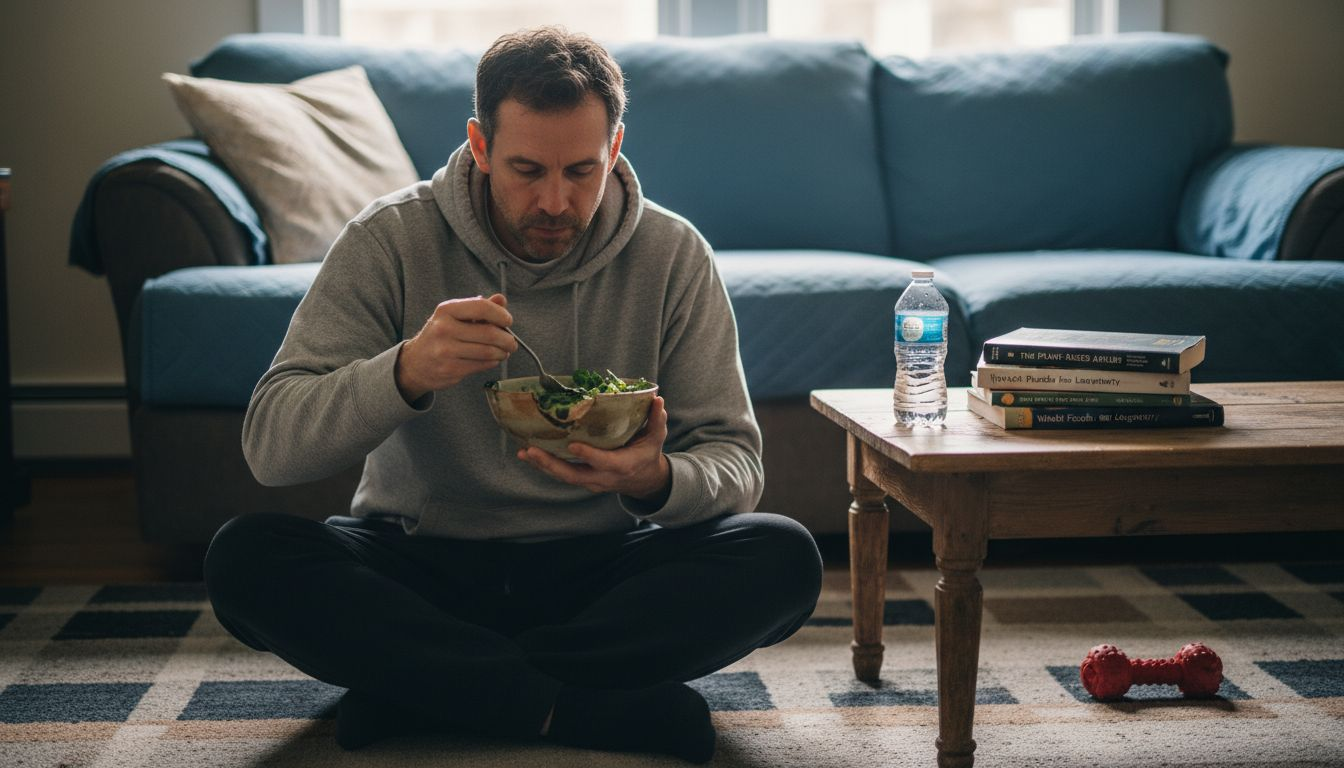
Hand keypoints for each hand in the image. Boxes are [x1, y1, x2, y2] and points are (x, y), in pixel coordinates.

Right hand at [395, 293, 515, 402]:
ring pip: (488, 351)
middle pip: (489, 333)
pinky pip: (482, 365)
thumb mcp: (455, 316)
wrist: (416, 363)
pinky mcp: (450, 370)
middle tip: (511, 342)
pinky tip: (492, 359)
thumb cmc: (441, 335)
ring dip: (503, 352)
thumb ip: (479, 307)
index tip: (508, 321)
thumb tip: (501, 300)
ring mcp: (446, 351)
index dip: (500, 314)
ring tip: (504, 351)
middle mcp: (444, 329)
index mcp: (446, 310)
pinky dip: (493, 362)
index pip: (481, 307)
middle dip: (507, 339)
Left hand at [518, 395, 671, 503]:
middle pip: (573, 475)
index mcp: (622, 465)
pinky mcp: (582, 479)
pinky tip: (528, 454)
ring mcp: (590, 480)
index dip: (588, 455)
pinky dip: (544, 466)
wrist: (643, 480)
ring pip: (563, 476)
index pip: (603, 462)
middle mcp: (603, 477)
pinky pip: (561, 474)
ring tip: (524, 453)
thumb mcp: (656, 438)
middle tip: (531, 451)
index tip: (572, 445)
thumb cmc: (647, 454)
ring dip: (542, 465)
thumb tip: (657, 399)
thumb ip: (656, 419)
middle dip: (551, 464)